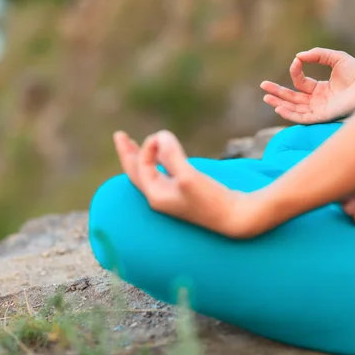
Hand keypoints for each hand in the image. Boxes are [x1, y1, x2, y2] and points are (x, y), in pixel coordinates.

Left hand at [113, 130, 251, 237]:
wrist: (235, 218)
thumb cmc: (211, 200)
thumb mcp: (189, 176)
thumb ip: (171, 155)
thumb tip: (159, 137)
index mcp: (155, 195)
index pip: (142, 165)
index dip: (148, 147)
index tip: (162, 136)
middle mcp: (160, 198)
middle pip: (136, 173)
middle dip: (128, 153)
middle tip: (119, 136)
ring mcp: (172, 197)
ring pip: (149, 174)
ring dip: (142, 157)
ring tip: (135, 145)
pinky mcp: (185, 194)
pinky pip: (163, 175)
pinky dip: (158, 163)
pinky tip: (162, 158)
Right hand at [261, 47, 354, 123]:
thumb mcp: (335, 58)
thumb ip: (317, 55)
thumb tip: (298, 56)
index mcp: (321, 89)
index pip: (301, 83)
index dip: (295, 72)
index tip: (296, 62)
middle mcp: (319, 101)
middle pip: (293, 98)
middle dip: (277, 92)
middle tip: (263, 87)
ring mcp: (320, 110)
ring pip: (295, 109)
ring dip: (280, 103)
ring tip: (266, 98)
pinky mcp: (323, 117)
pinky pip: (303, 118)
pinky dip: (290, 114)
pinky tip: (279, 108)